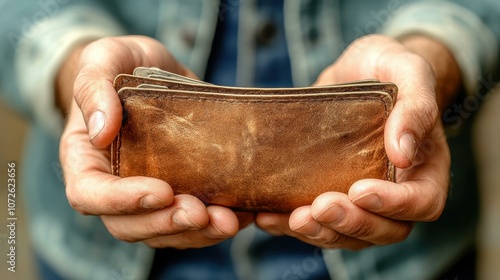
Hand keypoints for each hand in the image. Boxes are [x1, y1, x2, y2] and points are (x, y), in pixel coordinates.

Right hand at [59, 36, 252, 248]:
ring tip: (228, 221)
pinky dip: (216, 224)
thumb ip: (93, 87)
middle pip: (129, 225)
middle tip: (201, 212)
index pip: (89, 195)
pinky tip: (243, 215)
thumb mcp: (104, 59)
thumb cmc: (120, 64)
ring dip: (197, 233)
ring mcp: (147, 193)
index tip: (161, 191)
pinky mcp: (178, 191)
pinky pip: (191, 222)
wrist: (149, 68)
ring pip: (164, 231)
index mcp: (86, 160)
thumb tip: (101, 131)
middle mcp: (113, 185)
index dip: (121, 202)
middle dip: (167, 224)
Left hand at [256, 34, 454, 248]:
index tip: (359, 190)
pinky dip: (289, 225)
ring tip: (292, 218)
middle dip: (350, 223)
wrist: (357, 69)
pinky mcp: (328, 192)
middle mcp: (396, 190)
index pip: (422, 202)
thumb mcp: (408, 70)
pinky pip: (315, 221)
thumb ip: (416, 106)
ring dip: (320, 232)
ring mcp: (360, 197)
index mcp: (425, 167)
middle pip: (384, 229)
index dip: (394, 205)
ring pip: (348, 234)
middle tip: (319, 208)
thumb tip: (401, 154)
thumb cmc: (389, 67)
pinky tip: (266, 217)